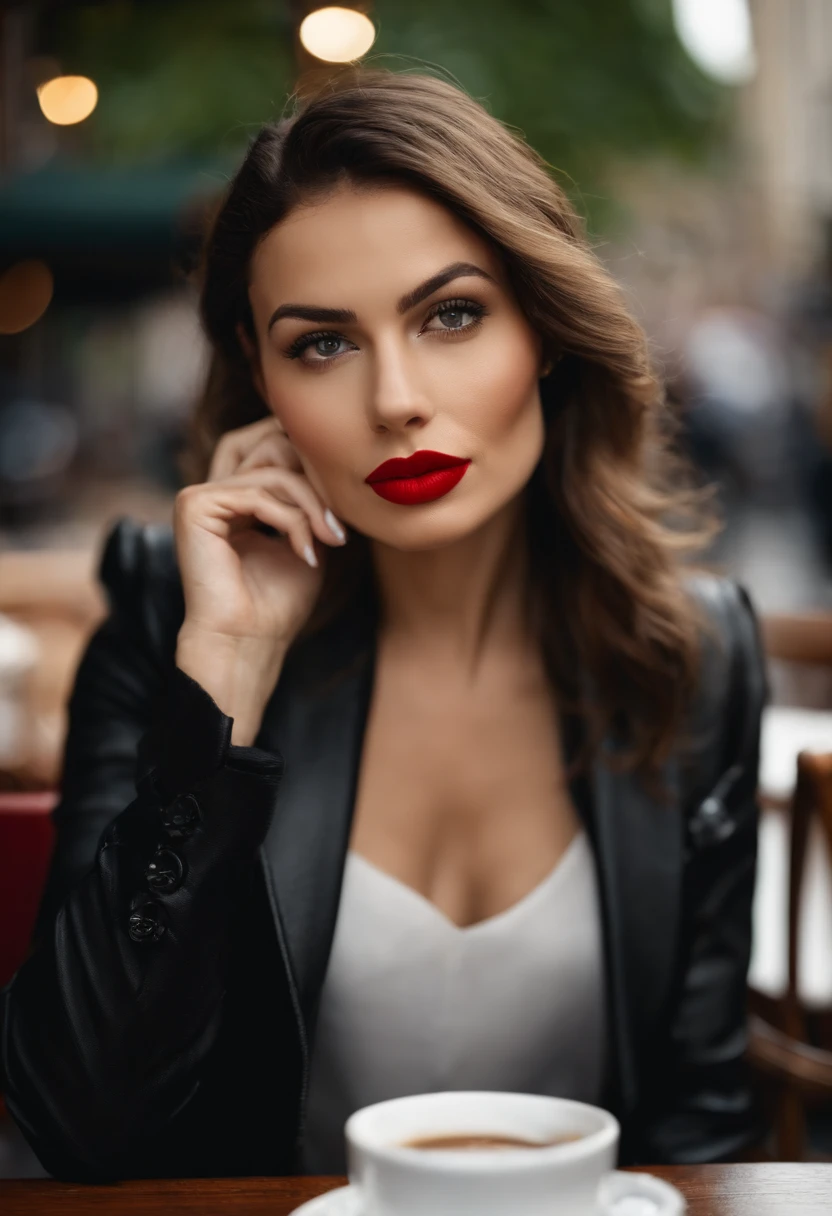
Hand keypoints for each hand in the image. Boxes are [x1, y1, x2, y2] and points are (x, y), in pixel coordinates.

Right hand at [173, 416, 346, 737]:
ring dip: (312, 507)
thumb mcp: (309, 537)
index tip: (342, 517)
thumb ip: (314, 498)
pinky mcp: (194, 505)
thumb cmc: (278, 603)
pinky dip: (293, 522)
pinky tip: (307, 553)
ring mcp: (201, 495)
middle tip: (336, 523)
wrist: (249, 643)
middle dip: (315, 479)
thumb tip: (333, 459)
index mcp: (236, 496)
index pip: (277, 446)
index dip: (315, 468)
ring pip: (274, 470)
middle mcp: (215, 490)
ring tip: (330, 540)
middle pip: (274, 443)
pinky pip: (259, 494)